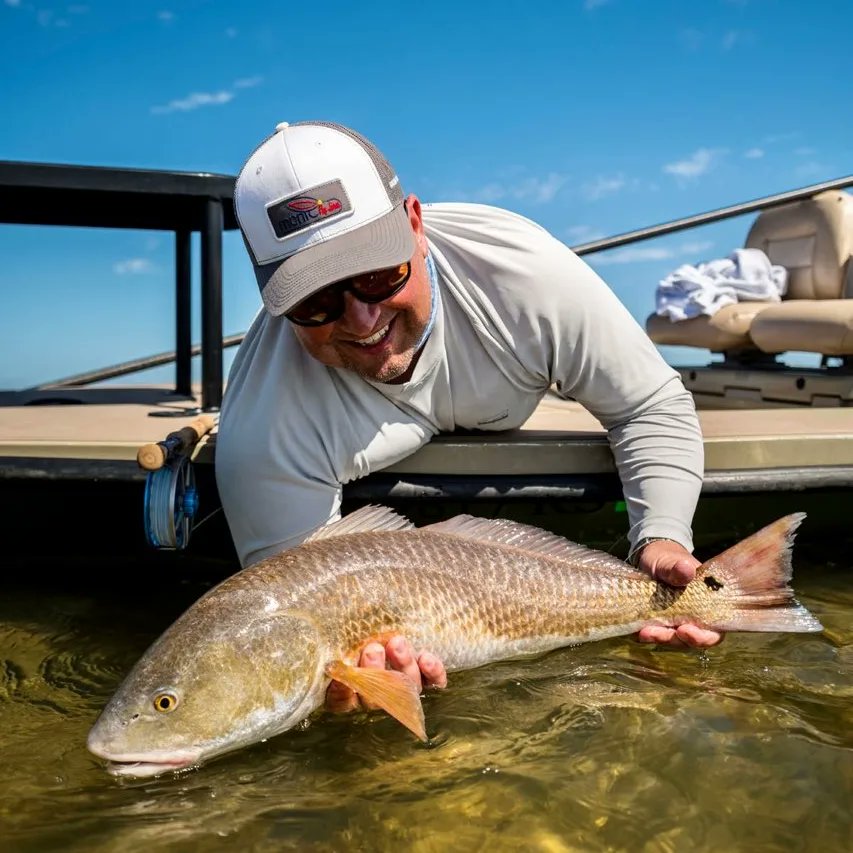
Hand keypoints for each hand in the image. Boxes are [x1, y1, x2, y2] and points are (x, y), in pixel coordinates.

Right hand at [325, 635, 447, 712]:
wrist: (394, 625)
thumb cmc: (356, 635)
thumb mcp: (343, 641)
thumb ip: (337, 650)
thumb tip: (323, 651)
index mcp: (351, 693)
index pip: (343, 701)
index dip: (342, 689)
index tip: (340, 671)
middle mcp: (379, 697)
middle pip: (377, 696)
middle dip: (375, 672)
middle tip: (372, 649)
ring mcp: (405, 691)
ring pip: (405, 687)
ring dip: (402, 664)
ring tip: (397, 642)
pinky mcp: (428, 681)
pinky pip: (433, 683)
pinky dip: (432, 672)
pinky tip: (426, 658)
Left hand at [634, 539, 722, 648]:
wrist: (651, 560)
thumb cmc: (667, 559)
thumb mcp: (670, 560)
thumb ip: (677, 567)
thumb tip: (686, 569)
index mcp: (708, 605)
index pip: (714, 631)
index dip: (703, 637)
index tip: (685, 630)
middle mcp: (696, 619)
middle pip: (692, 640)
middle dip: (674, 640)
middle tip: (655, 633)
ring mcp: (677, 623)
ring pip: (673, 640)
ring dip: (658, 638)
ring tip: (643, 633)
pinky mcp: (660, 624)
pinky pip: (656, 635)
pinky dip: (647, 635)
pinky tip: (636, 631)